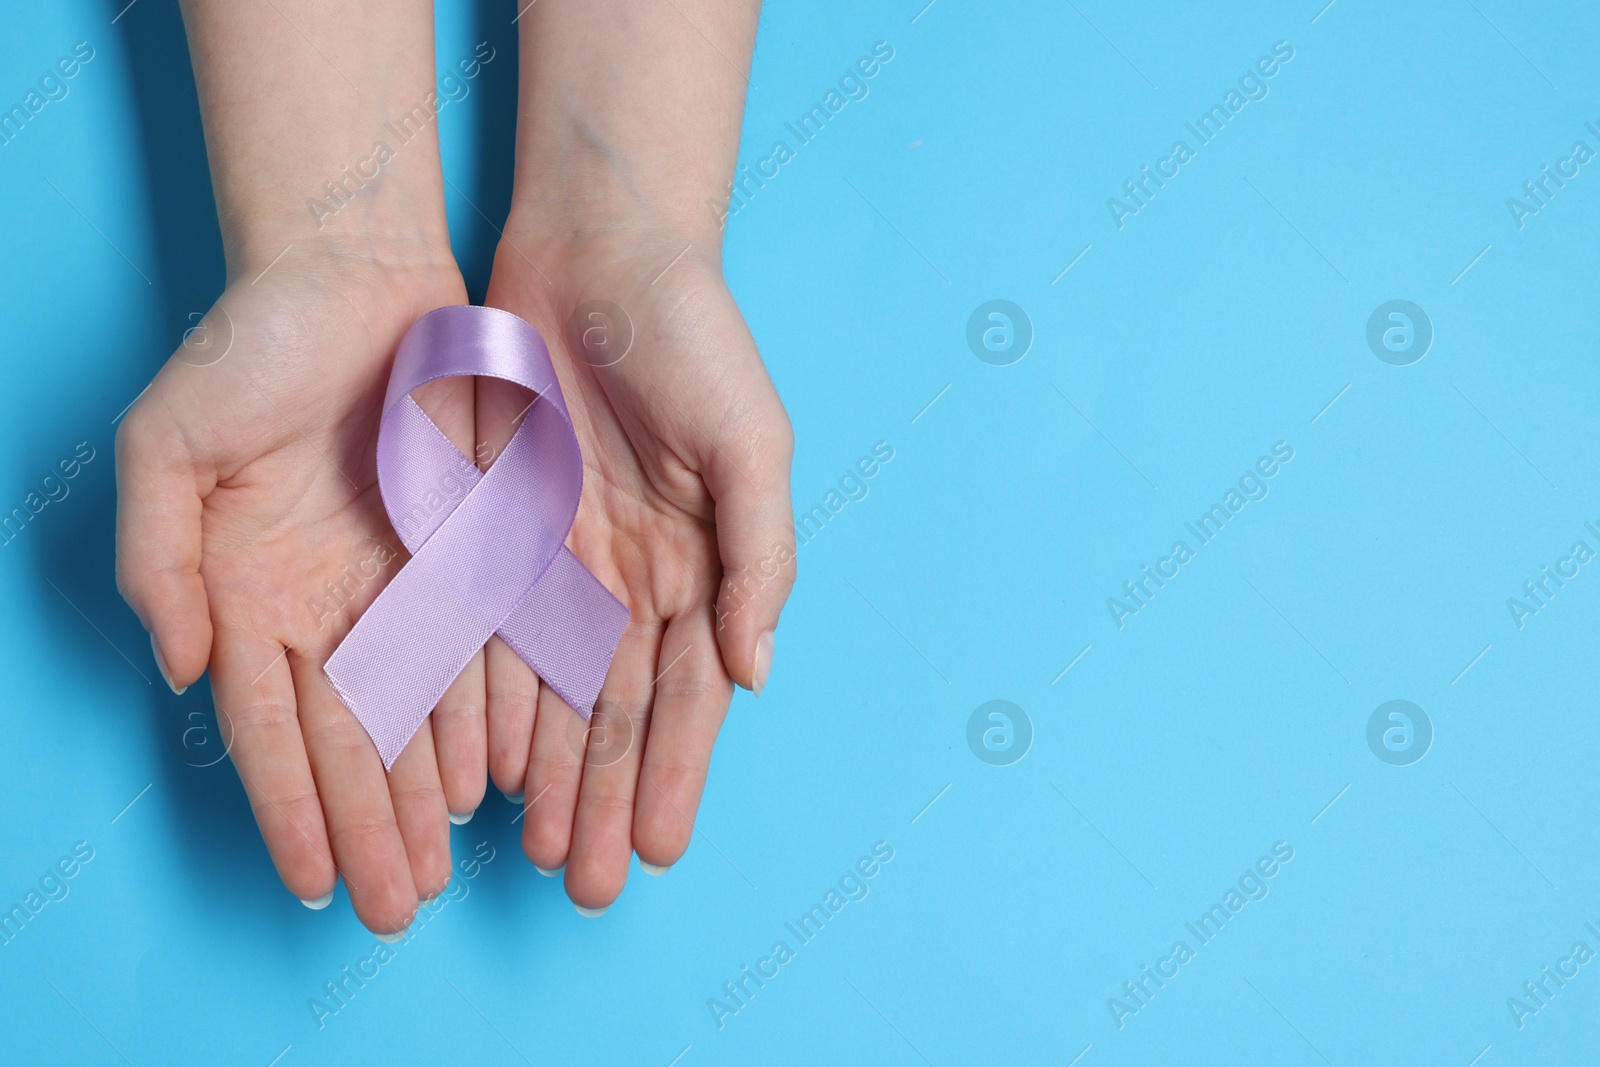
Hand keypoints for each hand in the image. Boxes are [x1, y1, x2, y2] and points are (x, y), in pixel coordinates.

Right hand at [115, 247, 484, 933]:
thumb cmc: (248, 350)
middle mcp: (324, 604)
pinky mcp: (465, 549)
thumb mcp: (168, 445)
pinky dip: (483, 714)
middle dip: (370, 826)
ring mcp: (396, 582)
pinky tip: (493, 778)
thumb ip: (157, 560)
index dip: (288, 804)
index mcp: (246, 592)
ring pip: (415, 712)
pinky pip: (478, 647)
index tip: (308, 881)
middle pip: (348, 739)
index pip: (266, 725)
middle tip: (395, 908)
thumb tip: (178, 669)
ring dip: (427, 793)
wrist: (353, 276)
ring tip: (445, 869)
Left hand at [480, 220, 794, 910]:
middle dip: (605, 798)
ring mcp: (561, 560)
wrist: (599, 248)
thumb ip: (759, 559)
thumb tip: (756, 673)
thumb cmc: (694, 339)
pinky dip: (487, 703)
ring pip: (550, 693)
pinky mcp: (495, 530)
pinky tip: (482, 767)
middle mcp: (632, 578)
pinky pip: (487, 634)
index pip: (688, 694)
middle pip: (617, 712)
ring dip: (548, 776)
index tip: (658, 849)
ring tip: (536, 853)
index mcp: (701, 564)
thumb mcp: (752, 443)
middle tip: (589, 886)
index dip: (674, 772)